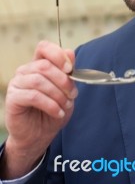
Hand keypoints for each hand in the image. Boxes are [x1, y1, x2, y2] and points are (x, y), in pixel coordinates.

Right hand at [1, 40, 77, 178]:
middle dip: (63, 80)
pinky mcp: (13, 98)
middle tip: (73, 94)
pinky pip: (34, 96)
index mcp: (38, 64)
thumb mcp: (66, 90)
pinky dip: (50, 104)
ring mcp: (17, 83)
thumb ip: (68, 72)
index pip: (44, 47)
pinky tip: (58, 112)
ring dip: (58, 94)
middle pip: (45, 66)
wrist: (39, 135)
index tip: (70, 68)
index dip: (58, 54)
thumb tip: (70, 52)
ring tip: (66, 105)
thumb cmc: (53, 110)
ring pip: (39, 81)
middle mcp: (26, 70)